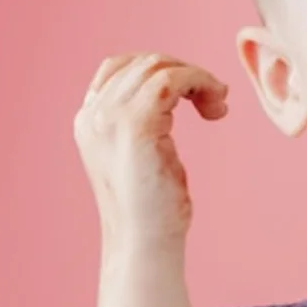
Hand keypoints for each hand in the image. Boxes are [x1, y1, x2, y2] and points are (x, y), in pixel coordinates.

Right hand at [74, 53, 227, 251]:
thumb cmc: (153, 209)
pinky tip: (216, 108)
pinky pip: (172, 79)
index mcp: (89, 121)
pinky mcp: (136, 124)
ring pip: (158, 66)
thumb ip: (143, 122)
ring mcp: (110, 118)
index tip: (192, 94)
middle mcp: (93, 115)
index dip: (160, 69)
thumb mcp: (141, 155)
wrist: (146, 244)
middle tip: (214, 100)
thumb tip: (173, 92)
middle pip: (142, 61)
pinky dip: (200, 82)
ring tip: (217, 106)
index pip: (118, 67)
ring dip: (197, 77)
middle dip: (184, 72)